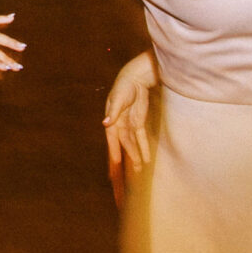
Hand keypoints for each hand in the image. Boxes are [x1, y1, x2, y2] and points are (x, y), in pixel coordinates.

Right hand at [103, 54, 154, 205]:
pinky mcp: (139, 123)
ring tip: (139, 172)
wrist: (135, 78)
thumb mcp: (118, 98)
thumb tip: (105, 123)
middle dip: (125, 160)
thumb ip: (113, 111)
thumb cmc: (124, 86)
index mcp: (112, 121)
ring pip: (132, 145)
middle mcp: (119, 126)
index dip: (113, 153)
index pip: (112, 141)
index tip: (114, 166)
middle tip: (127, 174)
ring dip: (136, 157)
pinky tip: (146, 159)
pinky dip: (143, 149)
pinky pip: (141, 139)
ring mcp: (129, 125)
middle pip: (122, 147)